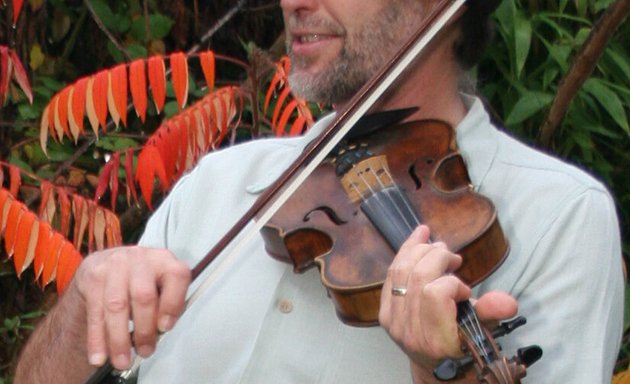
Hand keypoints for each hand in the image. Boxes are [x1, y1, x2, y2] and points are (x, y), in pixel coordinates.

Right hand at [70, 246, 190, 369]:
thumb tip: (161, 331)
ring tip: (123, 360)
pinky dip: (97, 339)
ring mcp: (114, 265)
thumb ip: (166, 305)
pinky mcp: (92, 277)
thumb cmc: (139, 280)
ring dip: (119, 339)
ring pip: (116, 307)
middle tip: (145, 350)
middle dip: (145, 330)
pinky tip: (100, 355)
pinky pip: (95, 313)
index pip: (176, 277)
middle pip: (144, 296)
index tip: (166, 327)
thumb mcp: (160, 286)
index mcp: (164, 260)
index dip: (173, 305)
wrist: (106, 265)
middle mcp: (140, 258)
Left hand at [379, 225, 516, 371]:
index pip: (435, 293)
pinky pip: (391, 275)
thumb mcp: (483, 334)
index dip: (452, 283)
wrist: (437, 369)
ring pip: (400, 271)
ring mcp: (393, 321)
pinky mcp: (384, 313)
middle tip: (454, 259)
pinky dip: (405, 253)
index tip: (465, 291)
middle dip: (437, 257)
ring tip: (439, 247)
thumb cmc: (463, 350)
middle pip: (417, 275)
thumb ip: (491, 314)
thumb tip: (507, 302)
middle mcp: (410, 331)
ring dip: (420, 250)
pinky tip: (418, 239)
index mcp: (435, 339)